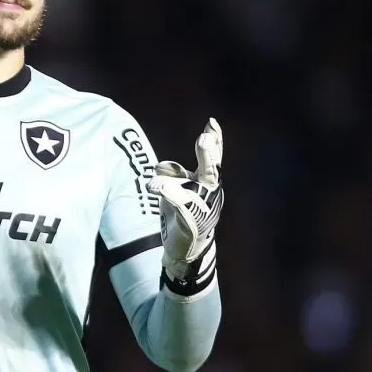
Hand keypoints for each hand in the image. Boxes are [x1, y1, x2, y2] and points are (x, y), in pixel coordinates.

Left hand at [147, 118, 223, 284]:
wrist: (186, 248)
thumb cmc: (183, 214)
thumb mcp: (178, 189)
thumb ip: (173, 174)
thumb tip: (162, 165)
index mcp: (207, 183)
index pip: (212, 159)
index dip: (215, 141)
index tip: (211, 122)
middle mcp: (208, 194)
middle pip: (210, 171)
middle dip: (208, 155)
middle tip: (204, 138)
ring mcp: (201, 208)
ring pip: (192, 188)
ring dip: (176, 179)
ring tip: (157, 184)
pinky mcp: (190, 222)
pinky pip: (182, 206)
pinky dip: (172, 195)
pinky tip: (159, 188)